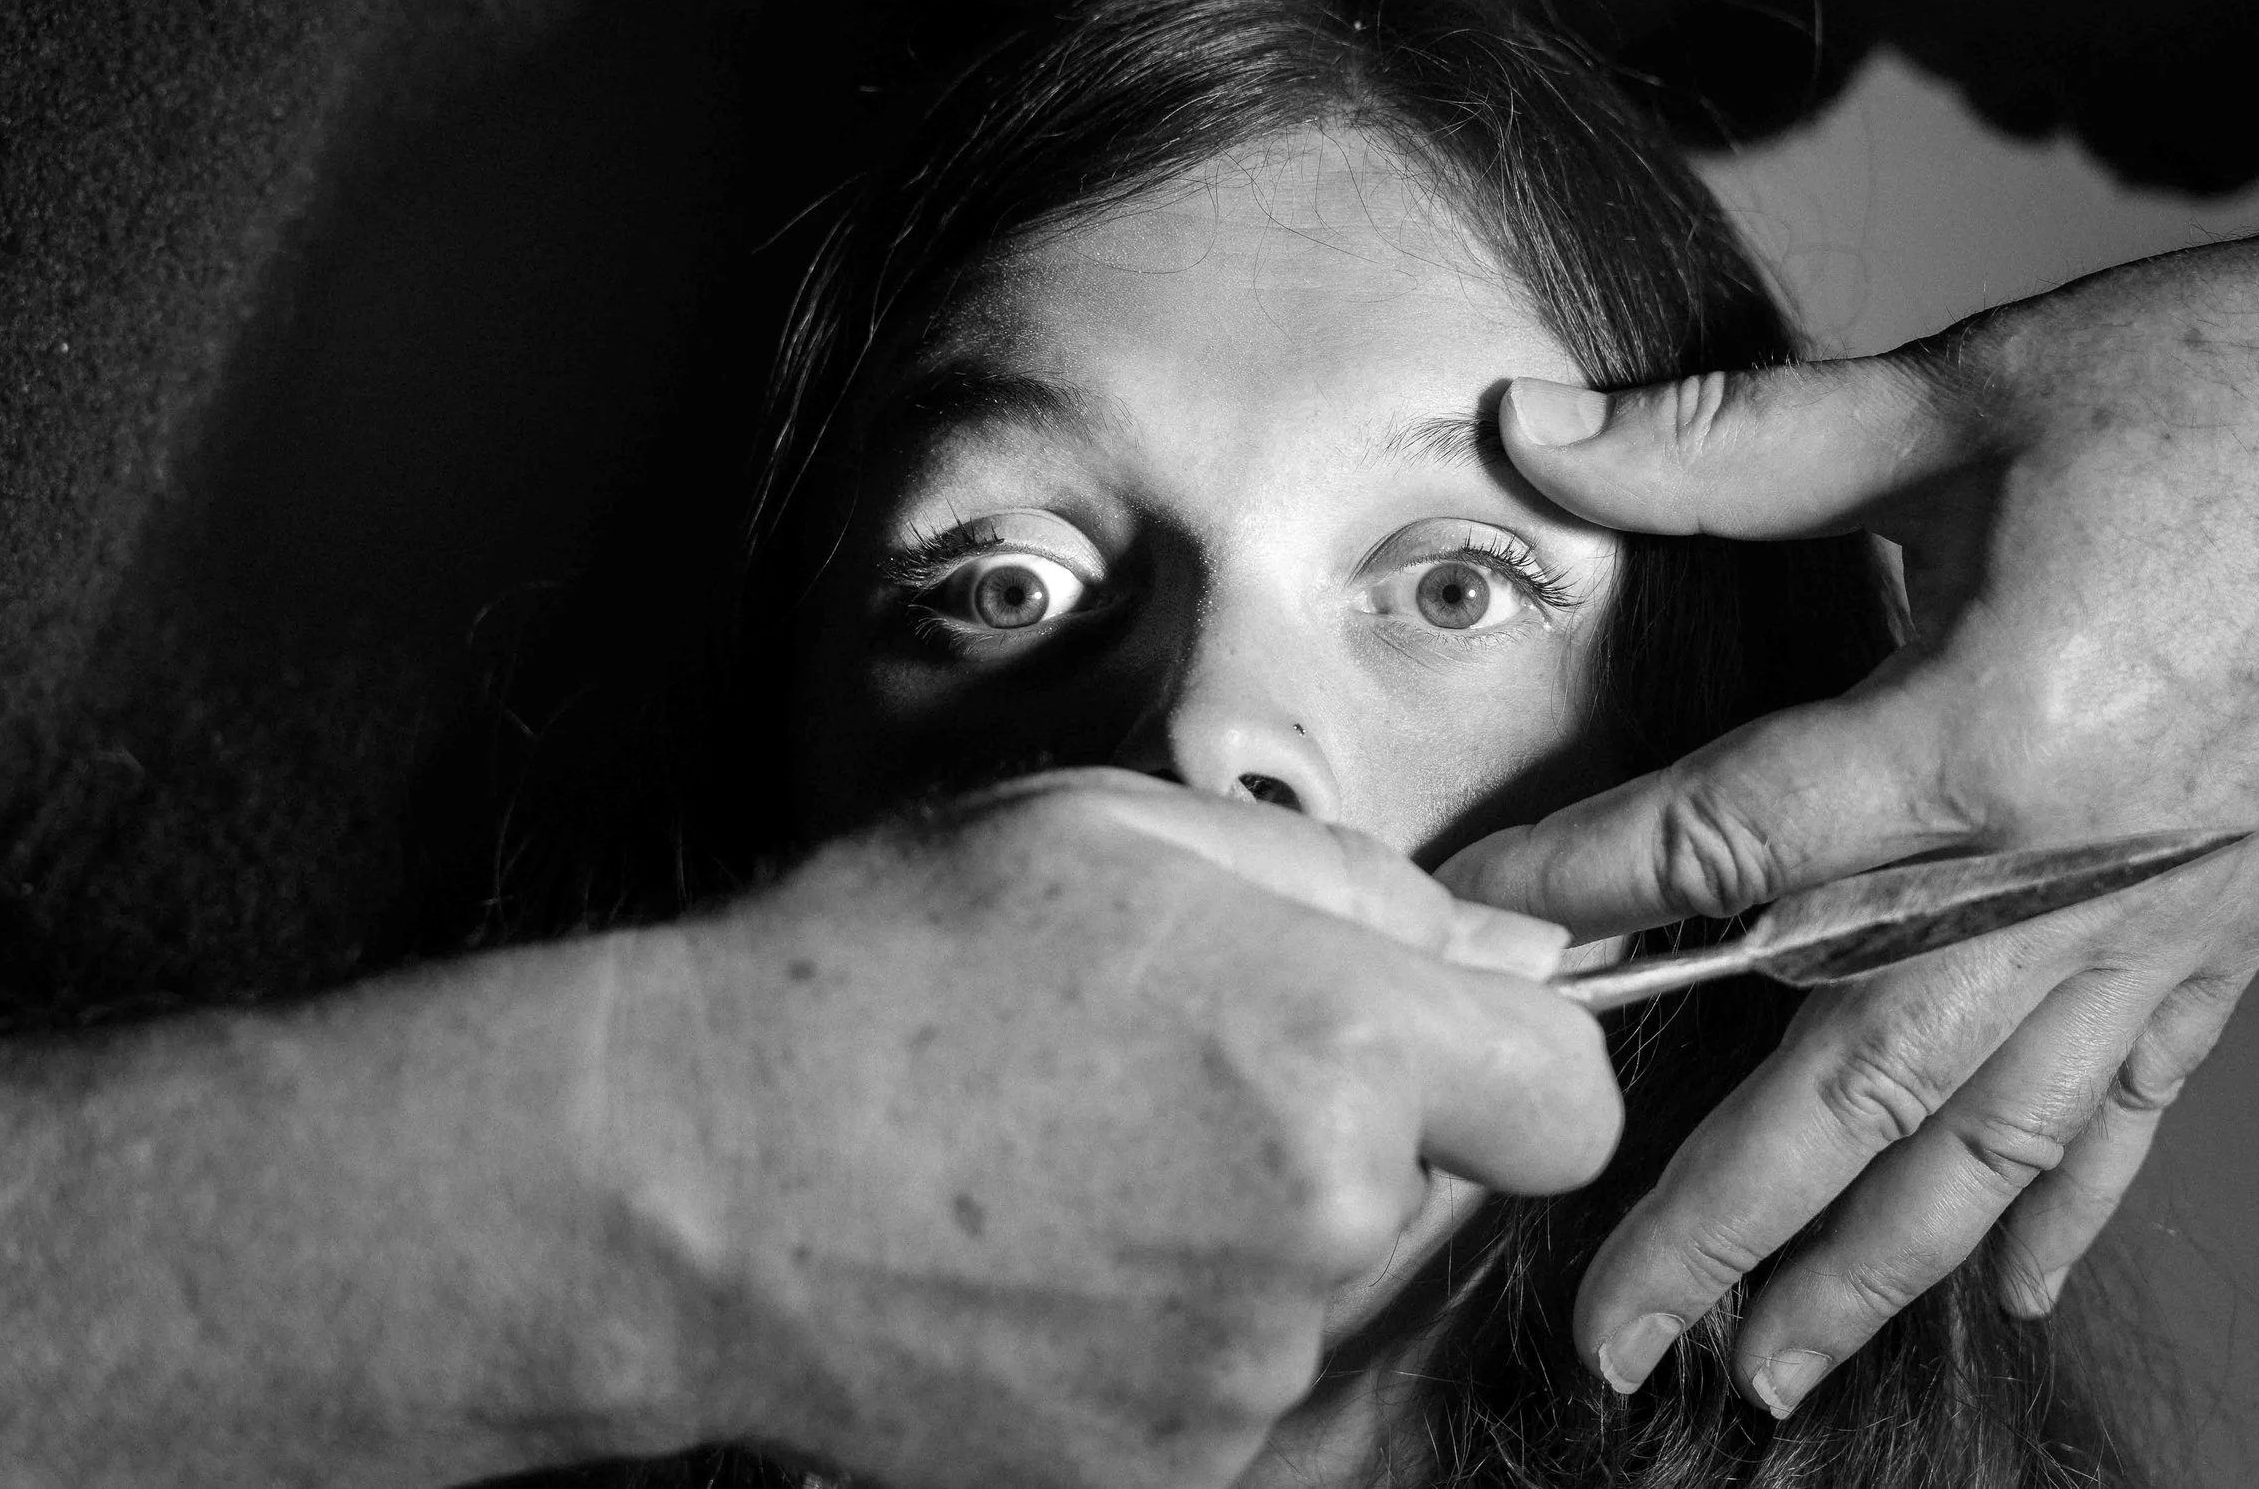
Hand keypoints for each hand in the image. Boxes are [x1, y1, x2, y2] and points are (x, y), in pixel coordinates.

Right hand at [579, 768, 1618, 1486]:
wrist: (689, 1176)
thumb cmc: (881, 973)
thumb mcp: (1115, 831)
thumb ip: (1351, 885)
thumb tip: (1504, 947)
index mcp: (1337, 1046)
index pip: (1569, 1094)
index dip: (1506, 1056)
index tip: (1425, 1036)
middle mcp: (1321, 1225)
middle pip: (1435, 1188)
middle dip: (1356, 1127)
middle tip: (1183, 1069)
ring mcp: (1243, 1369)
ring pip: (1325, 1285)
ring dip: (1252, 1225)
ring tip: (1081, 1156)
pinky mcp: (1165, 1466)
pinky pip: (1234, 1382)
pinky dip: (1172, 1324)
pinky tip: (1046, 1253)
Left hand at [1438, 185, 2258, 1414]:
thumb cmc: (2218, 390)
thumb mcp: (1959, 393)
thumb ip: (1724, 443)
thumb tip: (1527, 430)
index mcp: (1987, 732)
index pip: (1728, 850)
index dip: (1580, 895)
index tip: (1474, 948)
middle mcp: (2068, 868)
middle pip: (1851, 1081)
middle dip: (1718, 1218)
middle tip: (1613, 1331)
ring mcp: (2156, 920)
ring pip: (1988, 1139)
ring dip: (1871, 1266)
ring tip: (1768, 1368)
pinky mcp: (2225, 929)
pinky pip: (2132, 1103)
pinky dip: (2065, 1204)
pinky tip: (2016, 1288)